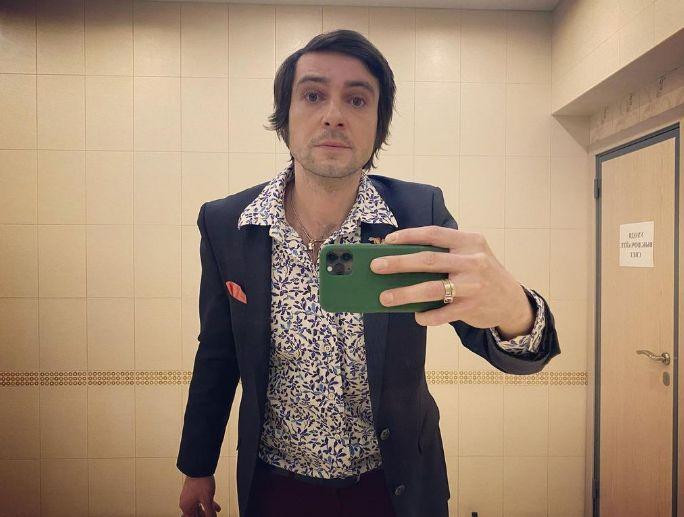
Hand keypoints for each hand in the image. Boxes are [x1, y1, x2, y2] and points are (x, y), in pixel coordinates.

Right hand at [179, 474, 220, 516]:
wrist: (199, 467)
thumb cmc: (200, 482)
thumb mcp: (207, 500)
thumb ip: (209, 512)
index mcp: (186, 506)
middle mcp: (186, 502)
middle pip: (195, 514)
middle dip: (204, 516)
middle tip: (211, 516)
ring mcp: (190, 496)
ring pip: (199, 507)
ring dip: (207, 511)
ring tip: (215, 513)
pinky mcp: (194, 491)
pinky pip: (201, 500)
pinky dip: (208, 504)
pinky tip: (216, 506)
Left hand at [370, 226, 532, 332]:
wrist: (512, 301)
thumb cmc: (481, 274)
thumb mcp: (471, 256)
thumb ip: (445, 255)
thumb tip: (401, 261)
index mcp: (470, 241)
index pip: (434, 234)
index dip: (409, 236)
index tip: (387, 240)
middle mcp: (473, 260)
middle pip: (428, 260)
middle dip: (398, 263)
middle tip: (376, 267)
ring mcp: (473, 285)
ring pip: (432, 288)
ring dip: (404, 293)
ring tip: (384, 297)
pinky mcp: (472, 307)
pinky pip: (442, 313)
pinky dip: (426, 316)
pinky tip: (417, 316)